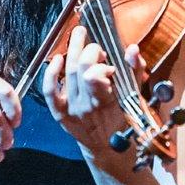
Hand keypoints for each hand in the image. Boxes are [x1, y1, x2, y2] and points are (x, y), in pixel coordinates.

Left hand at [42, 25, 138, 158]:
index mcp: (105, 102)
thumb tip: (133, 49)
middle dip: (87, 50)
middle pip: (79, 69)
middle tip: (93, 42)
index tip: (109, 65)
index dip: (99, 65)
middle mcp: (85, 106)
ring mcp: (70, 109)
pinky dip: (51, 73)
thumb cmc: (123, 120)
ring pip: (67, 74)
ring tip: (79, 36)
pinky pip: (50, 91)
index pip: (93, 77)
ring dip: (74, 52)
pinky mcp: (59, 112)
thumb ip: (134, 71)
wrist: (107, 147)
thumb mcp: (133, 96)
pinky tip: (57, 58)